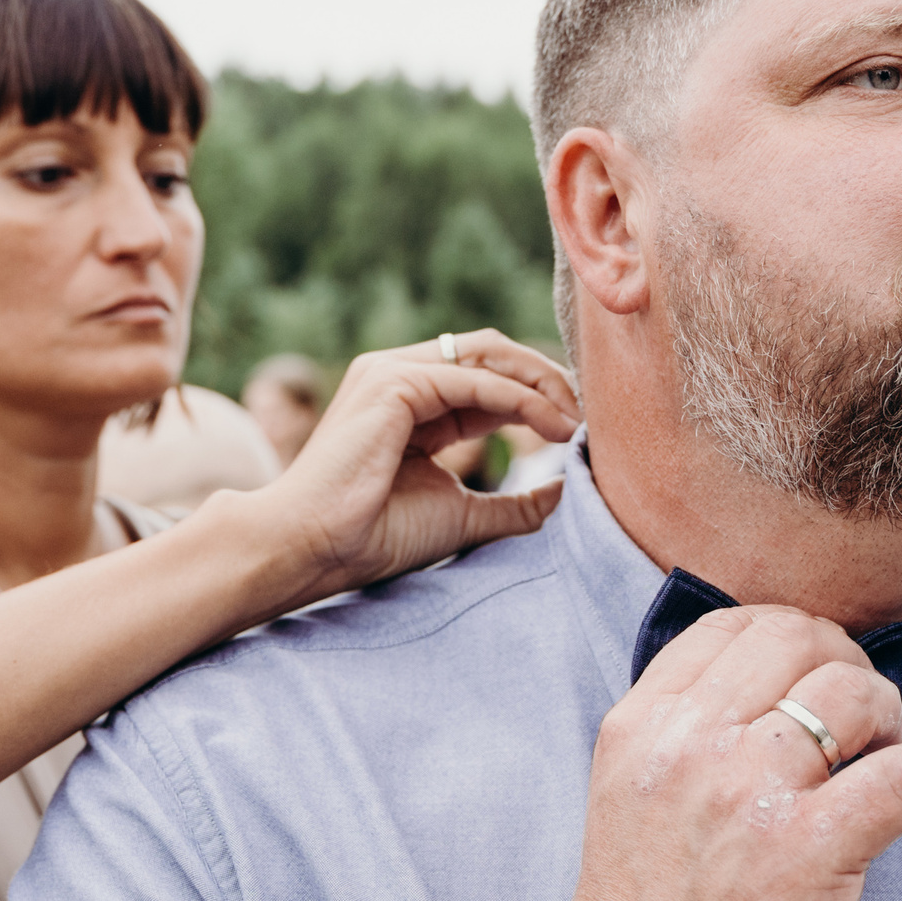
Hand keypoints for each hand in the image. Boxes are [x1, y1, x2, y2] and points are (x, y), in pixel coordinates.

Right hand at [233, 328, 581, 603]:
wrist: (313, 547)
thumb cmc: (373, 535)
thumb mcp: (462, 514)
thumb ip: (512, 503)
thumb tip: (563, 490)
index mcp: (410, 403)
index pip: (487, 377)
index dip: (538, 396)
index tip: (578, 429)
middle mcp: (397, 376)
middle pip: (491, 352)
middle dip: (546, 377)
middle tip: (587, 415)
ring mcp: (391, 372)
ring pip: (488, 354)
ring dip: (542, 382)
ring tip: (576, 421)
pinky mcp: (393, 383)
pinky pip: (475, 380)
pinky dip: (521, 399)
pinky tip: (552, 425)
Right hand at [538, 607, 901, 900]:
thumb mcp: (635, 789)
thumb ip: (690, 726)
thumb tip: (795, 674)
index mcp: (642, 722)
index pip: (738, 624)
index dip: (796, 644)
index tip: (811, 690)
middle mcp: (689, 744)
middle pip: (802, 639)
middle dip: (846, 673)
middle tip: (856, 732)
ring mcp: (746, 794)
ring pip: (855, 692)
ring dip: (885, 724)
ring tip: (872, 772)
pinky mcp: (806, 853)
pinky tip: (894, 811)